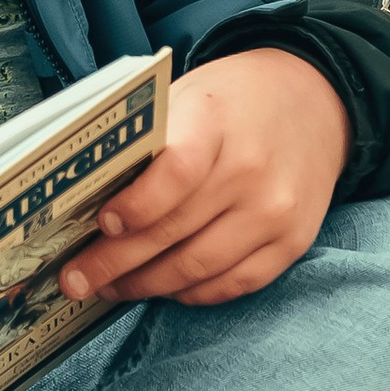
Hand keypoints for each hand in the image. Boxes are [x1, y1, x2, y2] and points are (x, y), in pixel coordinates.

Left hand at [61, 48, 349, 307]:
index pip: (176, 172)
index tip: (101, 224)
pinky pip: (232, 284)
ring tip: (111, 288)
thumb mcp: (187, 97)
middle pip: (174, 231)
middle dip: (114, 263)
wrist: (314, 102)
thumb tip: (86, 200)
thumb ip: (148, 143)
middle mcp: (252, 170)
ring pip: (197, 268)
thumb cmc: (232, 103)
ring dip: (146, 285)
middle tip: (75, 279)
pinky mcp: (293, 242)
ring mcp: (276, 212)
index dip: (135, 206)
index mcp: (217, 121)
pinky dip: (190, 293)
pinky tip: (163, 288)